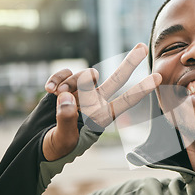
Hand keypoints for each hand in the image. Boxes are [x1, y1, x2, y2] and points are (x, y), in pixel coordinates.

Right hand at [42, 43, 161, 160]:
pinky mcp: (64, 87)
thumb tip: (67, 97)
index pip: (125, 101)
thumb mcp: (63, 140)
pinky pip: (66, 73)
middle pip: (116, 78)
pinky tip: (48, 90)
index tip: (158, 78)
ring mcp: (80, 93)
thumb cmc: (54, 148)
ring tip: (56, 95)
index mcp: (101, 117)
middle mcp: (95, 102)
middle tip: (142, 46)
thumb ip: (66, 119)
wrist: (35, 145)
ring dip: (70, 81)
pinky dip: (57, 78)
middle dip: (129, 62)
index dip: (141, 89)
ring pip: (86, 74)